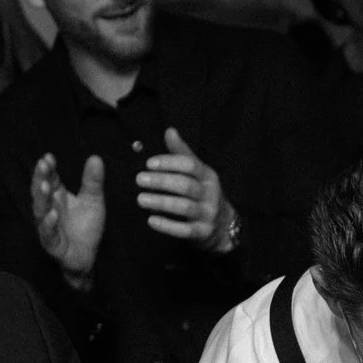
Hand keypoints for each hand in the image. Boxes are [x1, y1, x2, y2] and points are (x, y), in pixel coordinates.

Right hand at [29, 151, 105, 287]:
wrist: (87, 257)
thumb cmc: (86, 227)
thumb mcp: (93, 201)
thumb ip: (93, 181)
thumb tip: (96, 157)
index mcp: (56, 196)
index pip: (49, 179)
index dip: (48, 168)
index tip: (49, 157)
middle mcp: (48, 209)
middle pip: (40, 191)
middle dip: (40, 178)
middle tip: (43, 165)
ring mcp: (48, 226)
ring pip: (40, 211)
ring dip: (42, 199)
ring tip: (45, 186)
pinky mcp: (52, 244)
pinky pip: (48, 234)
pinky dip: (49, 224)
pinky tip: (52, 215)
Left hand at [137, 128, 236, 252]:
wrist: (224, 225)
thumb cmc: (203, 193)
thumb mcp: (197, 173)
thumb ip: (182, 153)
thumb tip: (169, 130)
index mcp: (208, 176)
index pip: (190, 165)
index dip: (169, 163)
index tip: (148, 163)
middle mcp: (210, 194)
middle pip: (186, 185)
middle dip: (161, 182)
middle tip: (139, 179)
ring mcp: (208, 214)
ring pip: (185, 207)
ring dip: (161, 202)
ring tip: (140, 199)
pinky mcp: (203, 232)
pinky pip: (185, 230)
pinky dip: (168, 226)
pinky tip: (151, 220)